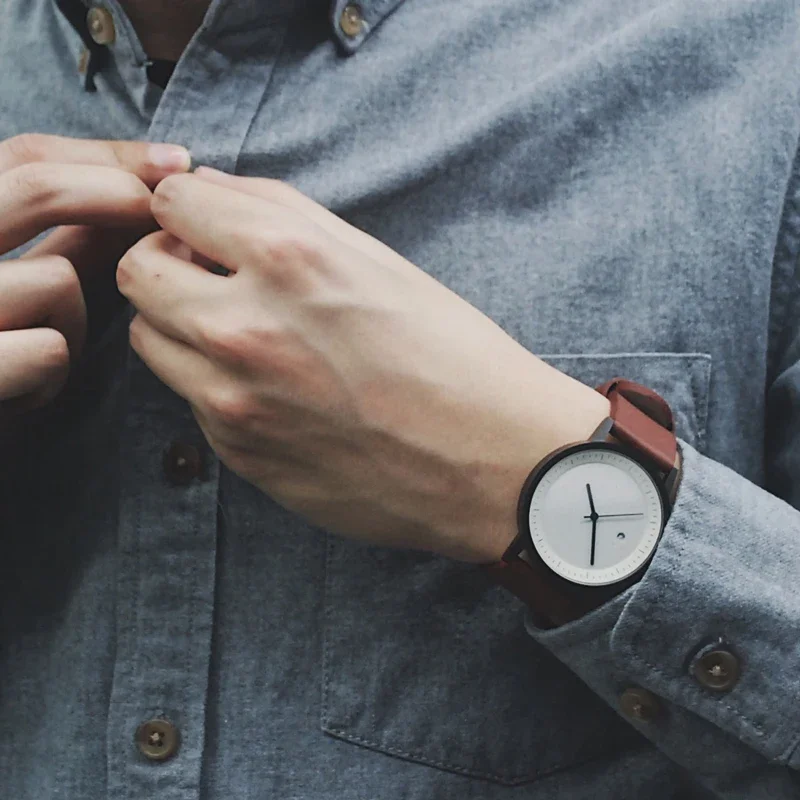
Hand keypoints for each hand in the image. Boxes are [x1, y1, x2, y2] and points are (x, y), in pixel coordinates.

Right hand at [0, 133, 190, 416]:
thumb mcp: (19, 282)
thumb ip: (65, 236)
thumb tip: (137, 190)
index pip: (23, 156)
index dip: (107, 155)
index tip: (178, 162)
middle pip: (32, 186)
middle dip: (117, 193)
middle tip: (166, 217)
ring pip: (54, 278)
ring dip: (78, 316)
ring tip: (57, 347)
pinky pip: (48, 350)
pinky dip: (54, 373)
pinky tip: (33, 392)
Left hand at [118, 167, 609, 562]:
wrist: (489, 462)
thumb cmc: (451, 356)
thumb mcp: (380, 260)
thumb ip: (284, 213)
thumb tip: (209, 191)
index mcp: (289, 261)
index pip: (172, 204)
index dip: (186, 208)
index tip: (205, 225)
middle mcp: (244, 329)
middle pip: (138, 274)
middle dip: (167, 264)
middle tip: (211, 276)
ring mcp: (234, 400)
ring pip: (151, 341)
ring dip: (182, 326)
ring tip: (244, 336)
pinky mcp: (239, 454)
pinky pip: (191, 401)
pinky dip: (215, 384)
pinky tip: (275, 391)